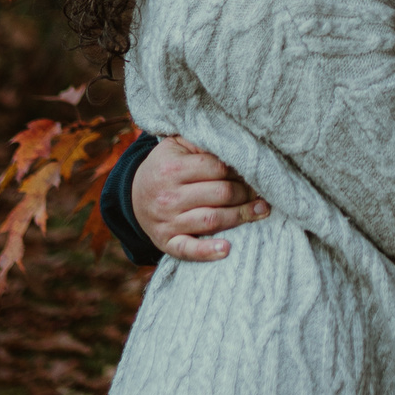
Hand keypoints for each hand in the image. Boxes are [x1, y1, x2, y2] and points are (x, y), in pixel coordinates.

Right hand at [134, 134, 267, 261]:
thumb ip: (202, 142)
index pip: (217, 168)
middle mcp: (169, 195)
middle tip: (260, 192)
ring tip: (261, 211)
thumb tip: (235, 146)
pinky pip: (188, 249)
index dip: (240, 171)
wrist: (133, 195)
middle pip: (220, 194)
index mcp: (173, 168)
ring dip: (241, 216)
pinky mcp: (166, 242)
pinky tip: (227, 249)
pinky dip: (207, 251)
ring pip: (212, 220)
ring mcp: (167, 221)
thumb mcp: (176, 146)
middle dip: (246, 193)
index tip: (253, 173)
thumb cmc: (165, 167)